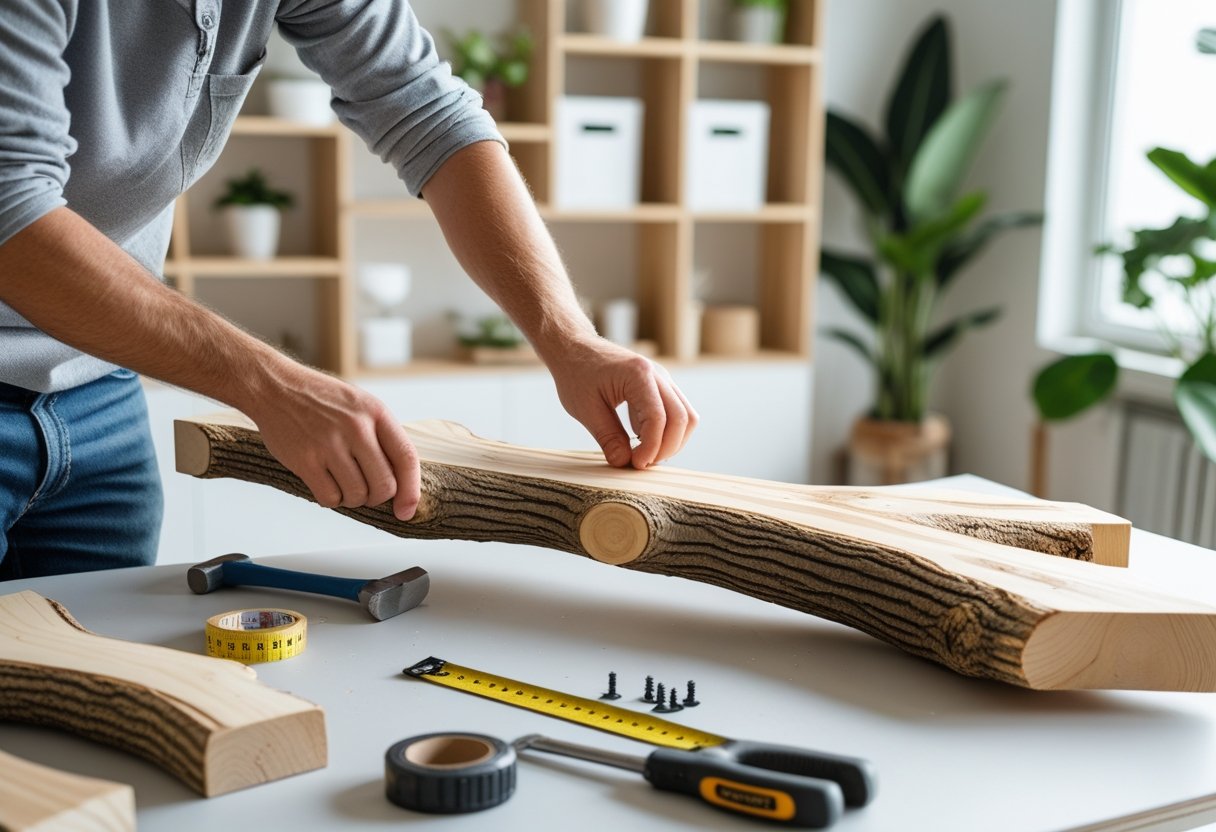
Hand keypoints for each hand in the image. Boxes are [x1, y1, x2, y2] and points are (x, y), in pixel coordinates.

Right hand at [244, 364, 420, 519]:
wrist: (275, 387)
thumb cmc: (322, 400)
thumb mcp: (361, 405)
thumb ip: (382, 436)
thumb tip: (402, 483)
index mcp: (376, 412)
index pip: (406, 458)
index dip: (411, 490)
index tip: (406, 511)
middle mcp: (356, 428)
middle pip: (384, 485)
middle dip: (377, 497)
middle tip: (366, 491)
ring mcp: (329, 444)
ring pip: (357, 495)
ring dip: (353, 498)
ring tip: (343, 483)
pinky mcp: (305, 460)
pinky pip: (330, 498)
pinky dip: (331, 499)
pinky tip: (326, 484)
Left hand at [546, 336, 698, 468]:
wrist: (575, 347)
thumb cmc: (576, 373)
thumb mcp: (585, 409)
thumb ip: (607, 437)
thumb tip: (624, 463)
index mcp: (638, 375)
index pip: (658, 418)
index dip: (651, 447)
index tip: (635, 464)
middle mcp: (658, 374)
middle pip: (683, 418)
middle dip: (667, 448)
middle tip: (641, 463)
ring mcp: (662, 379)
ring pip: (687, 416)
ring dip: (672, 441)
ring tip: (644, 455)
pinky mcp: (660, 386)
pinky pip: (677, 412)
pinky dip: (667, 432)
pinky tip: (642, 441)